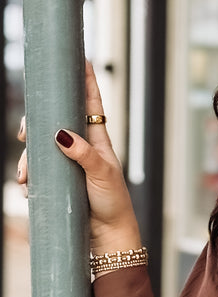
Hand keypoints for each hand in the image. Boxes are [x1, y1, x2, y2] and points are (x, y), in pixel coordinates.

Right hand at [16, 62, 141, 253]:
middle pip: (54, 122)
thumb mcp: (101, 175)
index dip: (86, 81)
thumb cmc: (113, 203)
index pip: (91, 104)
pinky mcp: (59, 182)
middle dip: (36, 125)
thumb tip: (59, 134)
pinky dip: (30, 179)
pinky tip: (29, 188)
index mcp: (97, 140)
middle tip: (25, 133)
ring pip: (41, 149)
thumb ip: (83, 154)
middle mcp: (82, 148)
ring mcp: (68, 164)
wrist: (108, 237)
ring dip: (29, 160)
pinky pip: (38, 172)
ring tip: (26, 178)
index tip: (82, 58)